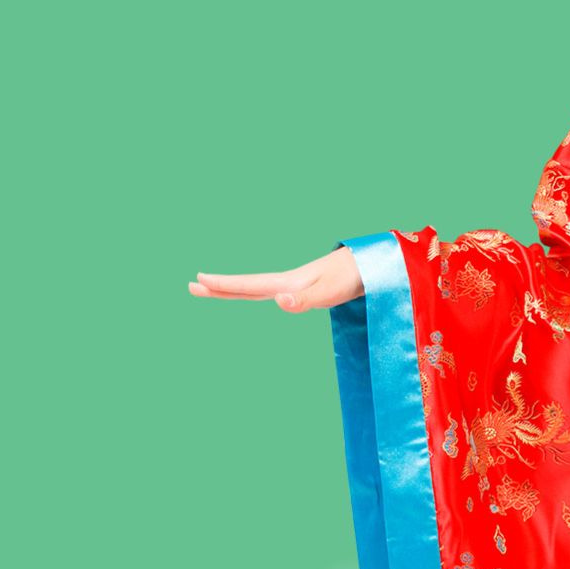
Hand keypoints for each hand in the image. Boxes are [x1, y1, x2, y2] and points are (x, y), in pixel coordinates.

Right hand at [189, 246, 363, 310]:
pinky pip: (276, 293)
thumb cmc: (356, 278)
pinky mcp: (311, 288)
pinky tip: (264, 296)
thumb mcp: (331, 290)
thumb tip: (278, 303)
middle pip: (248, 286)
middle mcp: (291, 282)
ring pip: (260, 288)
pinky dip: (261, 294)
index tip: (197, 281)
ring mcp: (300, 284)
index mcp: (290, 283)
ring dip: (237, 290)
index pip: (249, 285)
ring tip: (217, 290)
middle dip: (220, 288)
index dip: (224, 285)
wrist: (377, 265)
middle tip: (192, 286)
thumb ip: (306, 299)